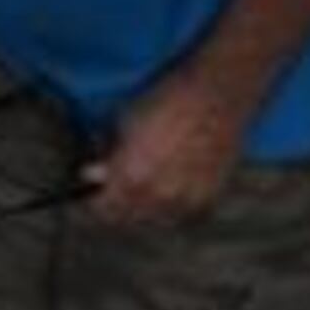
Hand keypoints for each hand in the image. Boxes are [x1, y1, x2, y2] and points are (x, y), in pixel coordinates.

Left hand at [85, 67, 255, 225]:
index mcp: (131, 177)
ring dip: (145, 206)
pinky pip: (181, 214)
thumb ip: (106, 153)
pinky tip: (170, 185)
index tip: (92, 193)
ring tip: (145, 183)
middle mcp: (158, 196)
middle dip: (117, 203)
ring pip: (155, 219)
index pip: (101, 209)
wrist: (217, 91)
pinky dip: (172, 205)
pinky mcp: (209, 198)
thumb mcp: (122, 120)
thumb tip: (94, 173)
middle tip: (116, 186)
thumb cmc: (166, 98)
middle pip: (127, 217)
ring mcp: (186, 201)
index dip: (93, 200)